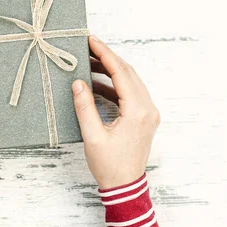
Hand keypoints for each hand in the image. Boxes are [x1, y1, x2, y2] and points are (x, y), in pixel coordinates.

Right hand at [72, 36, 160, 188]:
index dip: (105, 54)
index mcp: (137, 111)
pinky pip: (130, 93)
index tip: (91, 40)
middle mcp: (148, 109)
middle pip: (128, 74)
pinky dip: (114, 85)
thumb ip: (85, 107)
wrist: (125, 186)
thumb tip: (78, 83)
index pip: (121, 73)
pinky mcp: (144, 118)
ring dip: (111, 71)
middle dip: (108, 58)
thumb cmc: (109, 166)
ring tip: (89, 62)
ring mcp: (148, 113)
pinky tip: (96, 84)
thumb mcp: (92, 136)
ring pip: (130, 82)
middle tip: (89, 46)